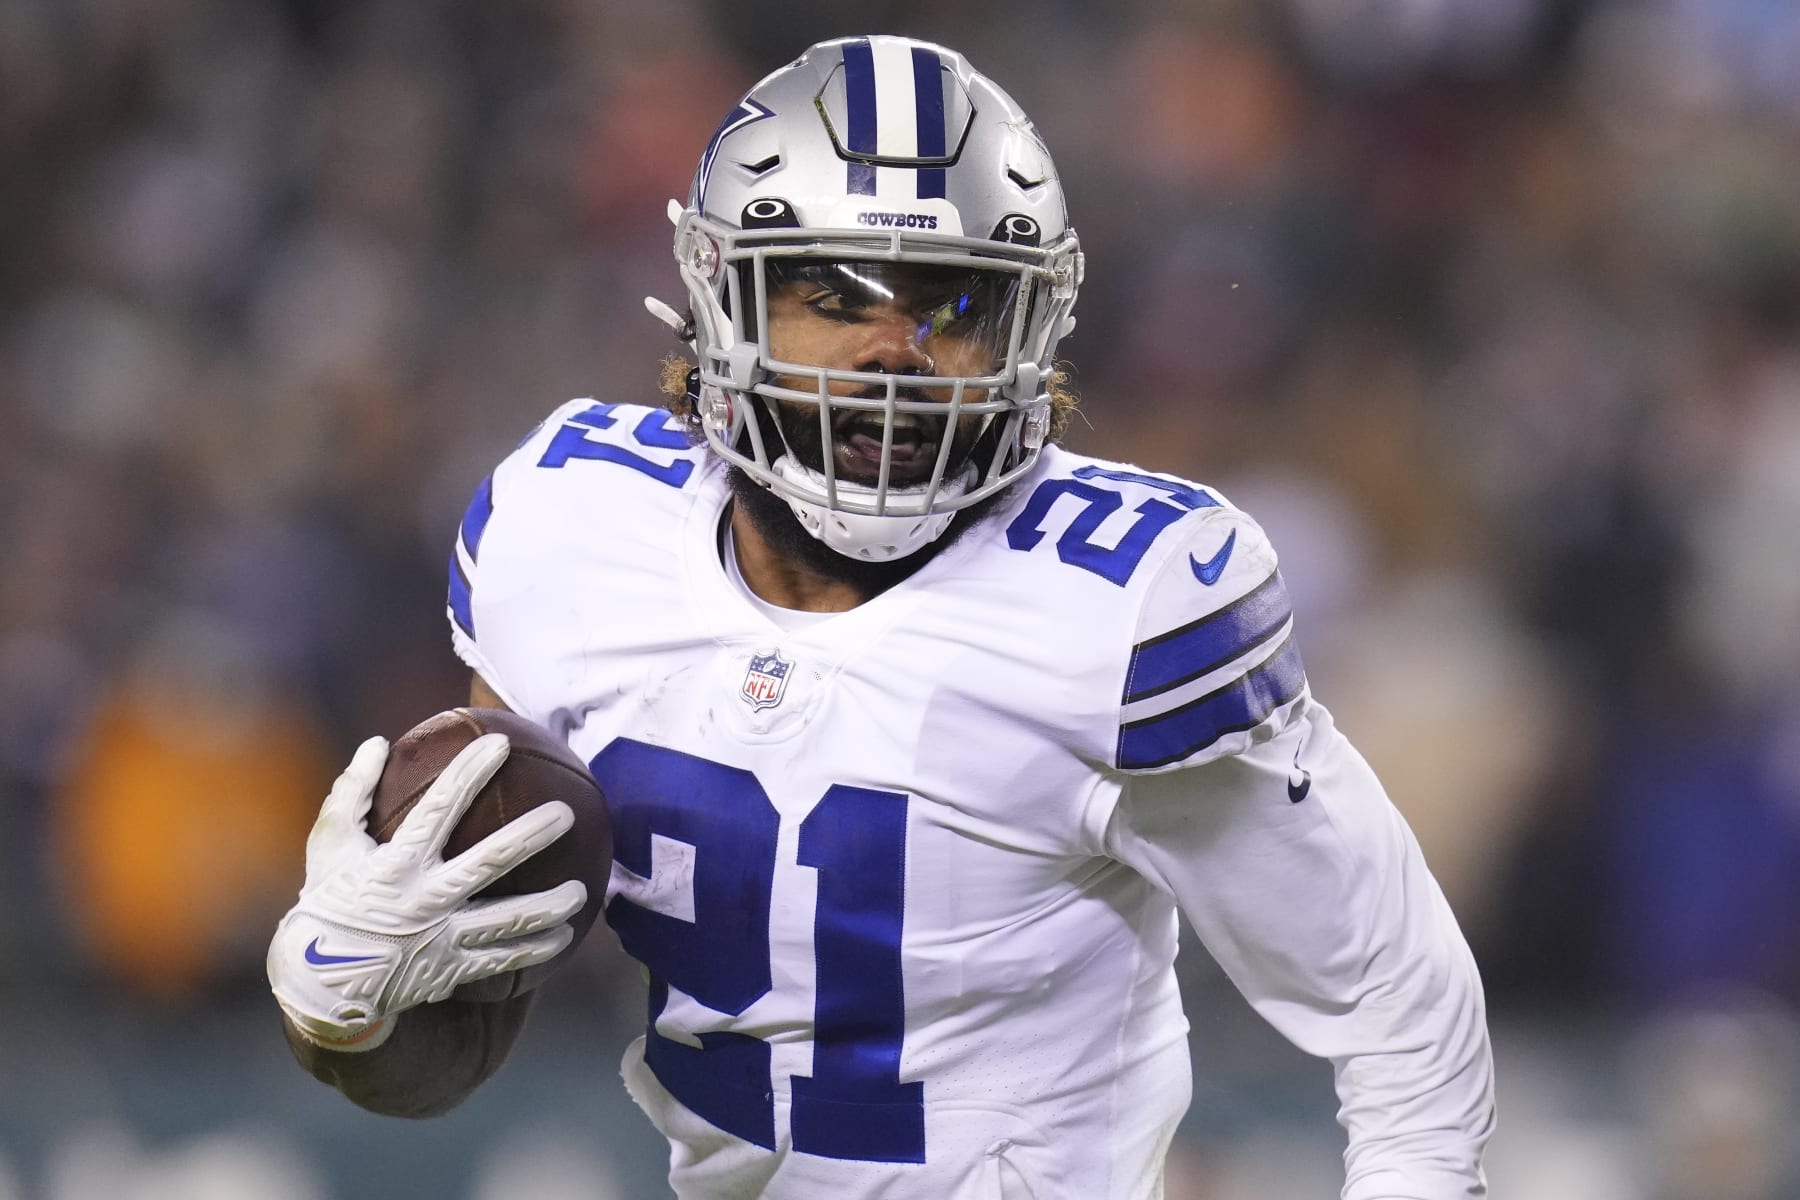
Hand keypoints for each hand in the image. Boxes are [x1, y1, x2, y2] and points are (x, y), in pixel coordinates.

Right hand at [266, 734, 586, 1050]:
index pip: (437, 809)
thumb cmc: (329, 903)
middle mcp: (422, 901)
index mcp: (394, 866)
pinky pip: (501, 960)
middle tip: (567, 814)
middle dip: (530, 837)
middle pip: (488, 863)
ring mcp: (439, 939)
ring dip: (548, 907)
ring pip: (506, 921)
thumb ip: (352, 793)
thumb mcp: (329, 846)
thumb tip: (376, 743)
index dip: (468, 773)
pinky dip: (536, 950)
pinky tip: (565, 936)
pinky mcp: (450, 970)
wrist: (319, 984)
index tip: (500, 743)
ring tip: (581, 892)